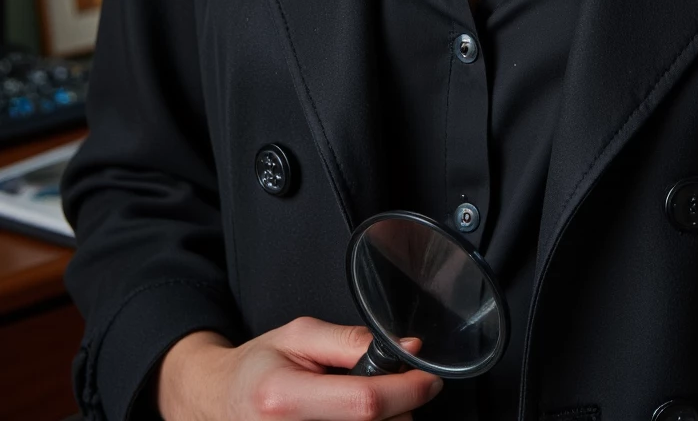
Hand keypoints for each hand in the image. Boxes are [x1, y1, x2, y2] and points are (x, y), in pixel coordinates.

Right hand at [156, 319, 442, 419]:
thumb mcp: (299, 336)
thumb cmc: (257, 367)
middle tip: (389, 385)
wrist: (217, 401)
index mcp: (284, 398)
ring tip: (359, 402)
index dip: (406, 390)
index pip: (364, 403)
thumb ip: (351, 341)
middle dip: (398, 407)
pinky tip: (352, 417)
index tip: (428, 378)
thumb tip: (406, 346)